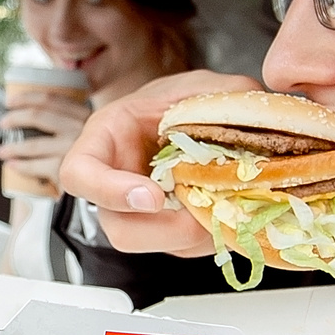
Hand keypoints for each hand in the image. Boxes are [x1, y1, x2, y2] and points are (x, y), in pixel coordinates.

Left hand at [0, 90, 93, 193]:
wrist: (107, 184)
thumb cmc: (97, 160)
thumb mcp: (89, 134)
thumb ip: (68, 124)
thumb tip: (33, 118)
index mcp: (85, 116)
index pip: (51, 99)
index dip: (27, 98)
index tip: (12, 101)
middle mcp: (81, 129)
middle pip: (38, 116)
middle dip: (15, 119)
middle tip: (4, 123)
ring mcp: (74, 149)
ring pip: (34, 144)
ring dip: (13, 147)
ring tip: (3, 151)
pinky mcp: (67, 169)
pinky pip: (36, 166)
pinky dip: (21, 166)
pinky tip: (13, 165)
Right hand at [55, 69, 258, 256]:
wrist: (186, 118)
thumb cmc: (178, 101)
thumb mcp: (201, 86)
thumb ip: (225, 94)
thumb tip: (255, 110)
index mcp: (106, 138)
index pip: (79, 174)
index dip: (109, 192)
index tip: (154, 196)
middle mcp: (114, 183)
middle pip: (120, 229)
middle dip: (167, 230)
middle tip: (204, 212)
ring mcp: (138, 214)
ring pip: (156, 246)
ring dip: (197, 234)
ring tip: (229, 204)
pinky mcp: (166, 231)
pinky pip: (184, 248)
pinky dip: (212, 234)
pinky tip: (232, 210)